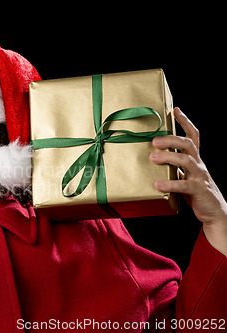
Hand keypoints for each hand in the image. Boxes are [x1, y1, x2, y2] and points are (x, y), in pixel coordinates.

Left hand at [150, 107, 226, 254]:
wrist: (215, 213)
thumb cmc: (195, 192)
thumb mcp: (184, 175)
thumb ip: (172, 166)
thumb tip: (150, 157)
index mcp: (196, 159)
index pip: (193, 135)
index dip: (185, 122)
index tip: (176, 109)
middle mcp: (199, 164)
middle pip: (188, 144)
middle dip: (171, 139)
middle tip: (154, 140)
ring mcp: (200, 176)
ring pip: (186, 160)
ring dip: (168, 157)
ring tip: (152, 157)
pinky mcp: (199, 190)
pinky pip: (184, 184)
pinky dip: (170, 183)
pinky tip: (157, 184)